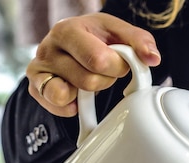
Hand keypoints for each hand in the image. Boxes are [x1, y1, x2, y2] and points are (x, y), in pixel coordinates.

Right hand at [26, 13, 160, 116]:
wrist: (73, 42)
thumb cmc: (97, 38)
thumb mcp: (119, 32)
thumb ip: (140, 41)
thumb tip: (152, 58)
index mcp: (68, 29)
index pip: (99, 60)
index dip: (118, 67)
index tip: (120, 62)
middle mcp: (48, 47)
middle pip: (88, 81)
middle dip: (105, 80)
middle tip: (105, 71)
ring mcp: (39, 69)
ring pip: (70, 96)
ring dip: (89, 92)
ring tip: (89, 78)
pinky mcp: (35, 88)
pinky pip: (57, 106)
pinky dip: (72, 106)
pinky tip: (77, 94)